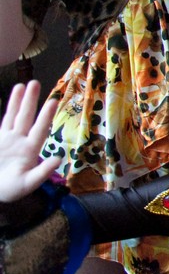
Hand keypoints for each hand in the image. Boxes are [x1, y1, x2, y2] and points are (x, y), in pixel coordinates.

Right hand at [0, 82, 61, 202]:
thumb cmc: (10, 190)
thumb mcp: (27, 184)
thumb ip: (42, 172)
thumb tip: (58, 159)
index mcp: (30, 150)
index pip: (39, 129)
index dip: (45, 116)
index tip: (53, 101)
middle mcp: (20, 141)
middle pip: (25, 117)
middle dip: (30, 101)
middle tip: (35, 82)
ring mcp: (7, 140)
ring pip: (12, 117)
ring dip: (16, 102)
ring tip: (21, 85)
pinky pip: (1, 123)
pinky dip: (4, 111)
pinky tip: (6, 99)